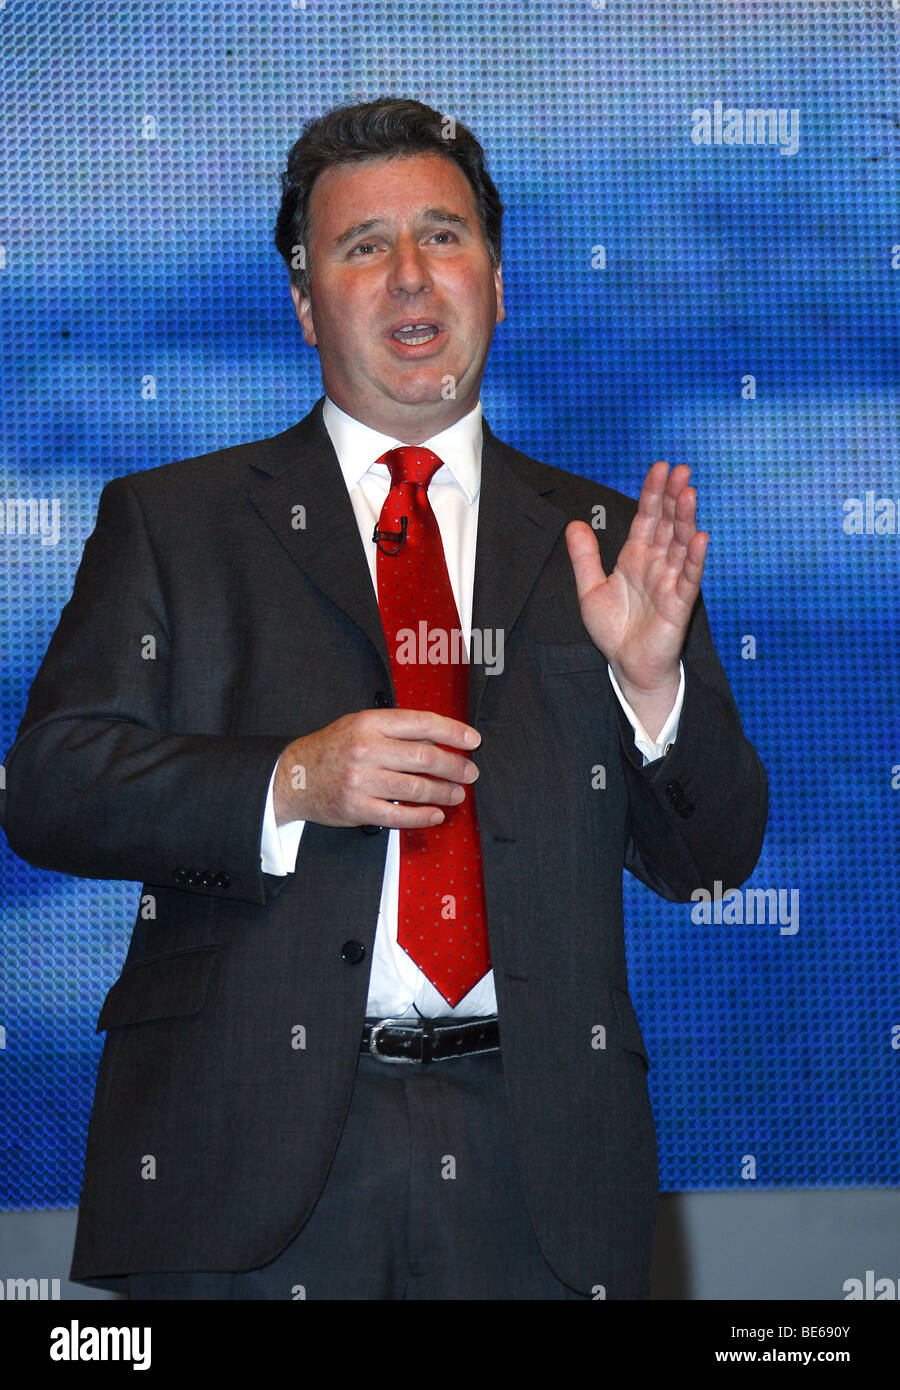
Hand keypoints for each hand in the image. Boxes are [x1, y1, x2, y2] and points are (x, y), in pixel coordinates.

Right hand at [272, 708, 480, 828]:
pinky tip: (436, 814)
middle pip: (426, 758)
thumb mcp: (359, 725)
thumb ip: (395, 730)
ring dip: (444, 792)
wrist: (293, 777)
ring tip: (457, 793)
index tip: (472, 740)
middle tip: (470, 772)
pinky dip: (423, 816)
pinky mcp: (357, 808)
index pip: (422, 723)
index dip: (453, 732)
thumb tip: (439, 740)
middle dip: (456, 766)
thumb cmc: (332, 749)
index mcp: (369, 723)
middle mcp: (366, 749)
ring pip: (417, 788)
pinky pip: (399, 815)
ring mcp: (361, 780)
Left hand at [565, 461, 707, 735]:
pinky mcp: (679, 605)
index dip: (653, 493)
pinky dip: (695, 559)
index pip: (647, 517)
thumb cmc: (614, 630)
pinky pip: (689, 578)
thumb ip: (584, 557)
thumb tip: (574, 523)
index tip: (660, 468)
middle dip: (674, 497)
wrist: (626, 666)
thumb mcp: (589, 590)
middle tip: (681, 470)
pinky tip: (701, 538)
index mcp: (636, 557)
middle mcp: (656, 564)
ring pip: (682, 544)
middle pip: (668, 524)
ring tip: (690, 493)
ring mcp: (670, 582)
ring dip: (687, 519)